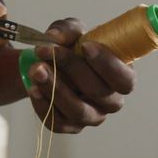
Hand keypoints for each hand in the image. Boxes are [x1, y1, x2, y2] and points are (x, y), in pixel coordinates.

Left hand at [26, 18, 135, 132]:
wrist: (50, 64)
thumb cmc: (72, 47)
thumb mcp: (72, 31)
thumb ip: (67, 30)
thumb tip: (53, 37)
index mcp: (122, 77)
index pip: (124, 80)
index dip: (107, 65)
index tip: (85, 46)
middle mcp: (112, 102)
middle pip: (97, 92)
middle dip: (70, 69)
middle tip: (45, 51)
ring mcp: (92, 117)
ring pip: (77, 110)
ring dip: (54, 88)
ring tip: (35, 69)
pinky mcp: (71, 127)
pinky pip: (58, 122)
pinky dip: (43, 105)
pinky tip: (33, 88)